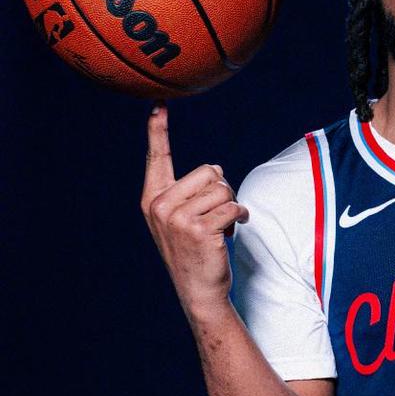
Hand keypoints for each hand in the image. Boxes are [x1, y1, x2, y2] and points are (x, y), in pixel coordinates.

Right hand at [140, 101, 248, 315]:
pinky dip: (241, 217)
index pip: (158, 157)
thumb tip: (218, 169)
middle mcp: (160, 205)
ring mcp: (177, 218)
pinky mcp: (199, 229)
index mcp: (152, 199)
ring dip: (232, 206)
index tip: (158, 104)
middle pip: (209, 170)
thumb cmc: (195, 251)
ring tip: (221, 227)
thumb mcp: (183, 218)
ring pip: (224, 189)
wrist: (198, 290)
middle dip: (222, 190)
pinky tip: (231, 232)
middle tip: (215, 216)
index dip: (158, 130)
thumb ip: (194, 191)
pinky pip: (233, 206)